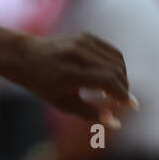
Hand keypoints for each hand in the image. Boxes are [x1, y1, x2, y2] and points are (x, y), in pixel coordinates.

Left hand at [17, 32, 138, 127]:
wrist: (26, 56)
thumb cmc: (44, 85)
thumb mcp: (63, 104)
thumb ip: (91, 114)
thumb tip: (117, 123)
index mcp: (69, 73)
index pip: (107, 81)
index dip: (123, 94)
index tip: (132, 106)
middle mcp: (76, 54)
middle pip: (116, 70)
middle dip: (124, 87)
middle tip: (121, 100)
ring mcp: (82, 42)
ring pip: (117, 60)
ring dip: (122, 76)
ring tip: (113, 89)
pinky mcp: (86, 36)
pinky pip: (112, 52)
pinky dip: (116, 65)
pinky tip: (108, 76)